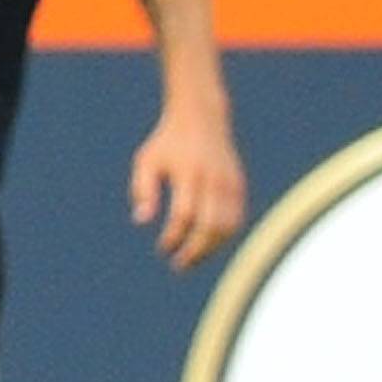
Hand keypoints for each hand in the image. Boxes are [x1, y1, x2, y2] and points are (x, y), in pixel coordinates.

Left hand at [132, 101, 247, 269]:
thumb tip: (142, 222)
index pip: (184, 215)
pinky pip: (236, 219)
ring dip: (210, 249)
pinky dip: (224, 237)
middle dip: (194, 251)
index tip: (162, 248)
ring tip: (192, 259)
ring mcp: (230, 182)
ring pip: (227, 227)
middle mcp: (213, 178)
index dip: (173, 237)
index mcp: (188, 172)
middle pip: (209, 225)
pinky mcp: (239, 185)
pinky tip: (207, 245)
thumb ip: (142, 191)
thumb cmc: (168, 142)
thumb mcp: (147, 161)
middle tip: (179, 265)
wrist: (202, 116)